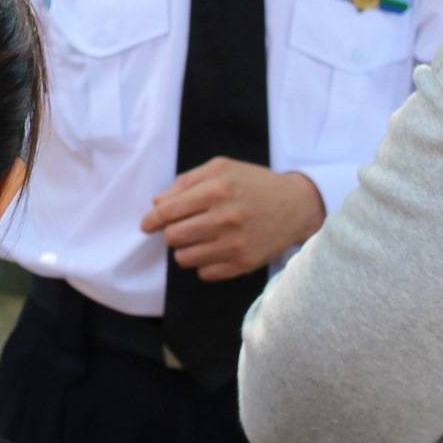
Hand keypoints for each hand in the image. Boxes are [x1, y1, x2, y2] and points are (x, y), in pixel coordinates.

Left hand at [139, 159, 325, 279]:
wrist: (295, 205)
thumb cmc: (253, 184)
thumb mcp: (221, 168)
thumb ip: (186, 182)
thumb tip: (157, 203)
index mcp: (217, 189)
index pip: (168, 212)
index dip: (151, 220)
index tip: (147, 225)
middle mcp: (225, 217)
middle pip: (173, 237)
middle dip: (171, 233)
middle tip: (182, 228)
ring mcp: (235, 243)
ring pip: (185, 258)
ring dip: (186, 249)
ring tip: (199, 238)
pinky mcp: (243, 264)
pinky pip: (204, 273)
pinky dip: (204, 263)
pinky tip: (217, 249)